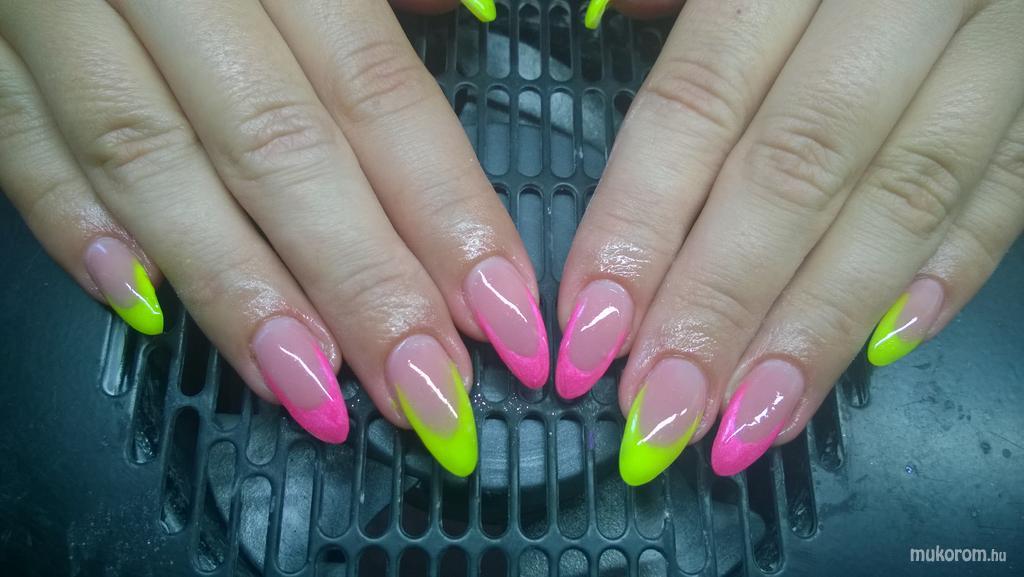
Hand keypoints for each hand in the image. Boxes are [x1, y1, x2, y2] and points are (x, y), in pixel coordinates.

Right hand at [0, 0, 546, 476]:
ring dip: (236, 290)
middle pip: (279, 147)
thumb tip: (480, 21)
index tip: (502, 317)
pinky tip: (141, 306)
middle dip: (360, 285)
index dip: (446, 213)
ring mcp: (58, 3)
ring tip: (312, 388)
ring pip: (152, 160)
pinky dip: (72, 224)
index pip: (377, 93)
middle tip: (426, 392)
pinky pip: (14, 136)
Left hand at [567, 0, 1023, 483]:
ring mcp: (1002, 36)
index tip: (590, 333)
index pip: (699, 104)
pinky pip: (1013, 181)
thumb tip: (608, 30)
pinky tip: (885, 347)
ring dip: (821, 325)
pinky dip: (953, 269)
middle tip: (660, 414)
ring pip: (906, 195)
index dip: (639, 225)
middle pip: (796, 170)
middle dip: (721, 305)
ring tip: (750, 422)